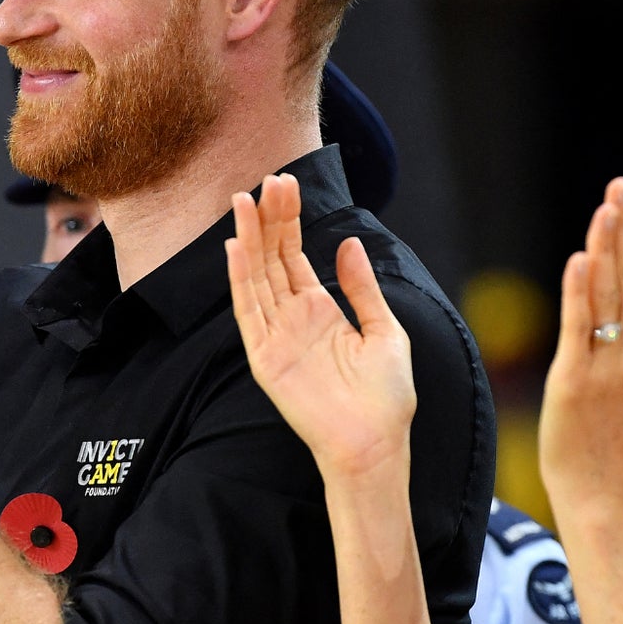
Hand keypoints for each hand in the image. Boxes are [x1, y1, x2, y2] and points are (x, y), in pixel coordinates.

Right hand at [225, 174, 415, 479]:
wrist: (376, 444)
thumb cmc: (385, 397)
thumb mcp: (384, 330)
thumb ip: (362, 287)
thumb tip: (349, 243)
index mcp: (319, 310)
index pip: (293, 255)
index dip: (288, 219)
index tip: (285, 183)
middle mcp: (292, 319)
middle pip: (272, 258)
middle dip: (269, 218)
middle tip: (267, 179)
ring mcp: (276, 337)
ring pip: (255, 278)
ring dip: (249, 239)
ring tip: (244, 201)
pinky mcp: (265, 359)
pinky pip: (249, 313)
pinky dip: (241, 281)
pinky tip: (236, 248)